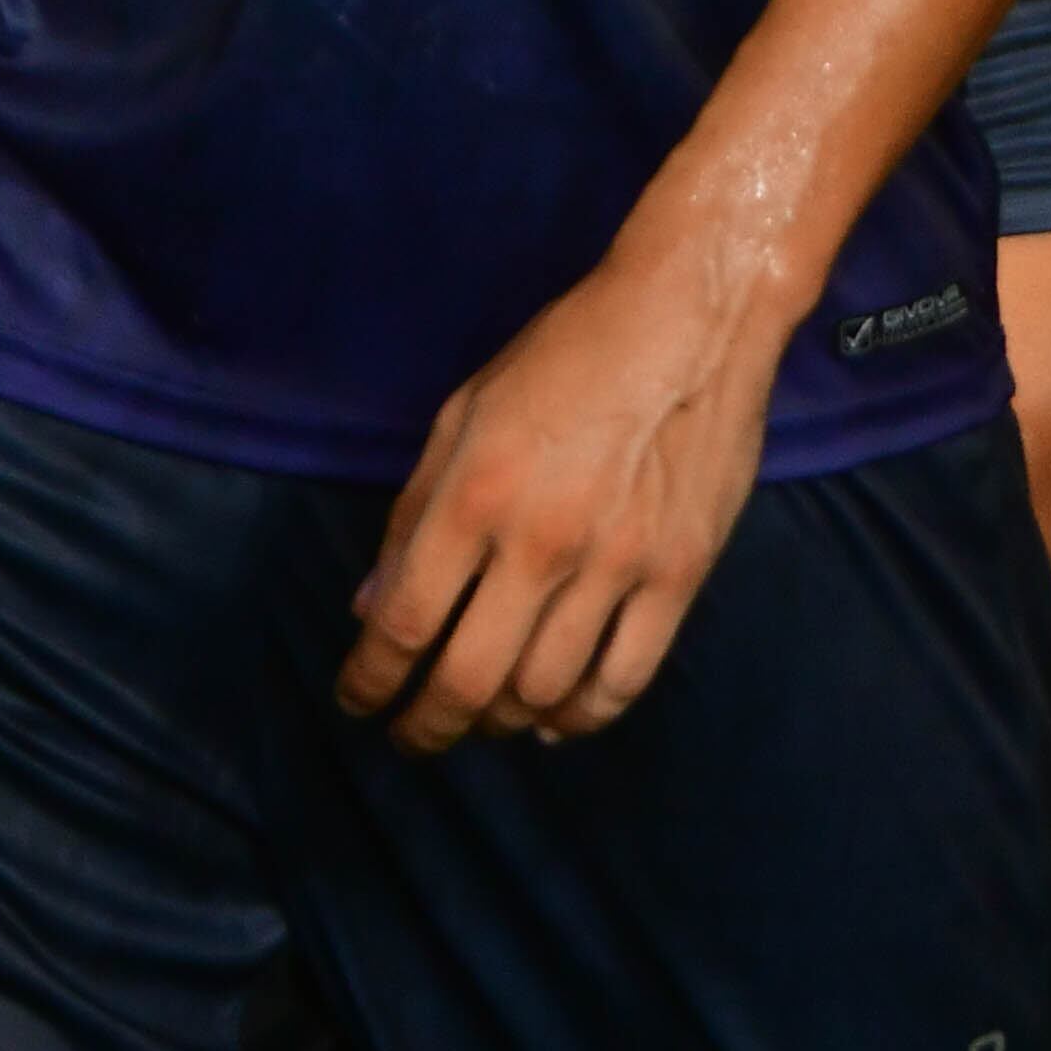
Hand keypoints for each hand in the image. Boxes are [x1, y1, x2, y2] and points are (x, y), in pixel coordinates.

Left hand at [339, 236, 781, 756]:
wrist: (691, 315)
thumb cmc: (567, 352)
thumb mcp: (465, 410)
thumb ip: (414, 512)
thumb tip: (370, 608)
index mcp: (476, 492)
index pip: (404, 623)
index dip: (370, 680)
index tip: (359, 701)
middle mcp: (540, 541)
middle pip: (468, 680)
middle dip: (426, 726)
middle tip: (412, 735)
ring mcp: (616, 564)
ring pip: (542, 693)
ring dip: (499, 722)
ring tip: (483, 716)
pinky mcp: (679, 576)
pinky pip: (622, 682)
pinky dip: (579, 718)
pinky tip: (554, 718)